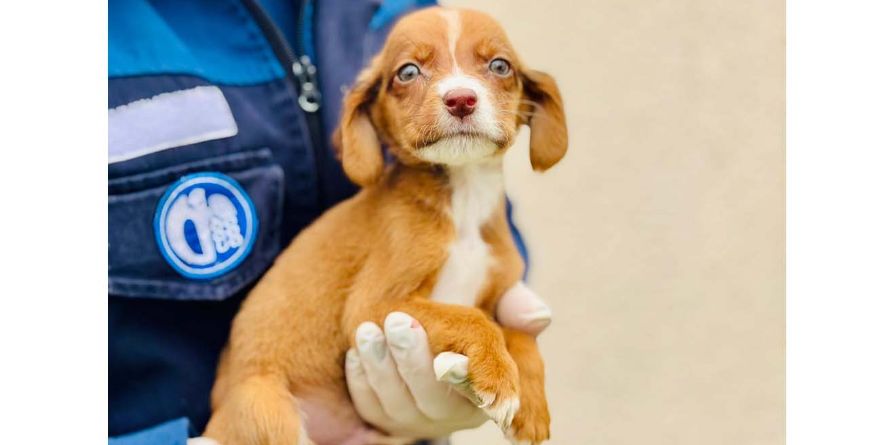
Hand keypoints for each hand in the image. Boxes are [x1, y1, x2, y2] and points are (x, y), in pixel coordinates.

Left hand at [344, 281, 551, 442]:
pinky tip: (357, 352)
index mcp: (493, 388)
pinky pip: (371, 411)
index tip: (447, 360)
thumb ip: (515, 304)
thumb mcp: (496, 300)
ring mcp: (421, 419)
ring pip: (399, 408)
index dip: (468, 380)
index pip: (488, 392)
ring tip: (368, 330)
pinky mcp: (387, 420)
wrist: (425, 314)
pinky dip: (363, 382)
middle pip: (437, 402)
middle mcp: (459, 412)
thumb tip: (539, 316)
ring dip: (381, 369)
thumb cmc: (469, 308)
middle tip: (398, 322)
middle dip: (414, 363)